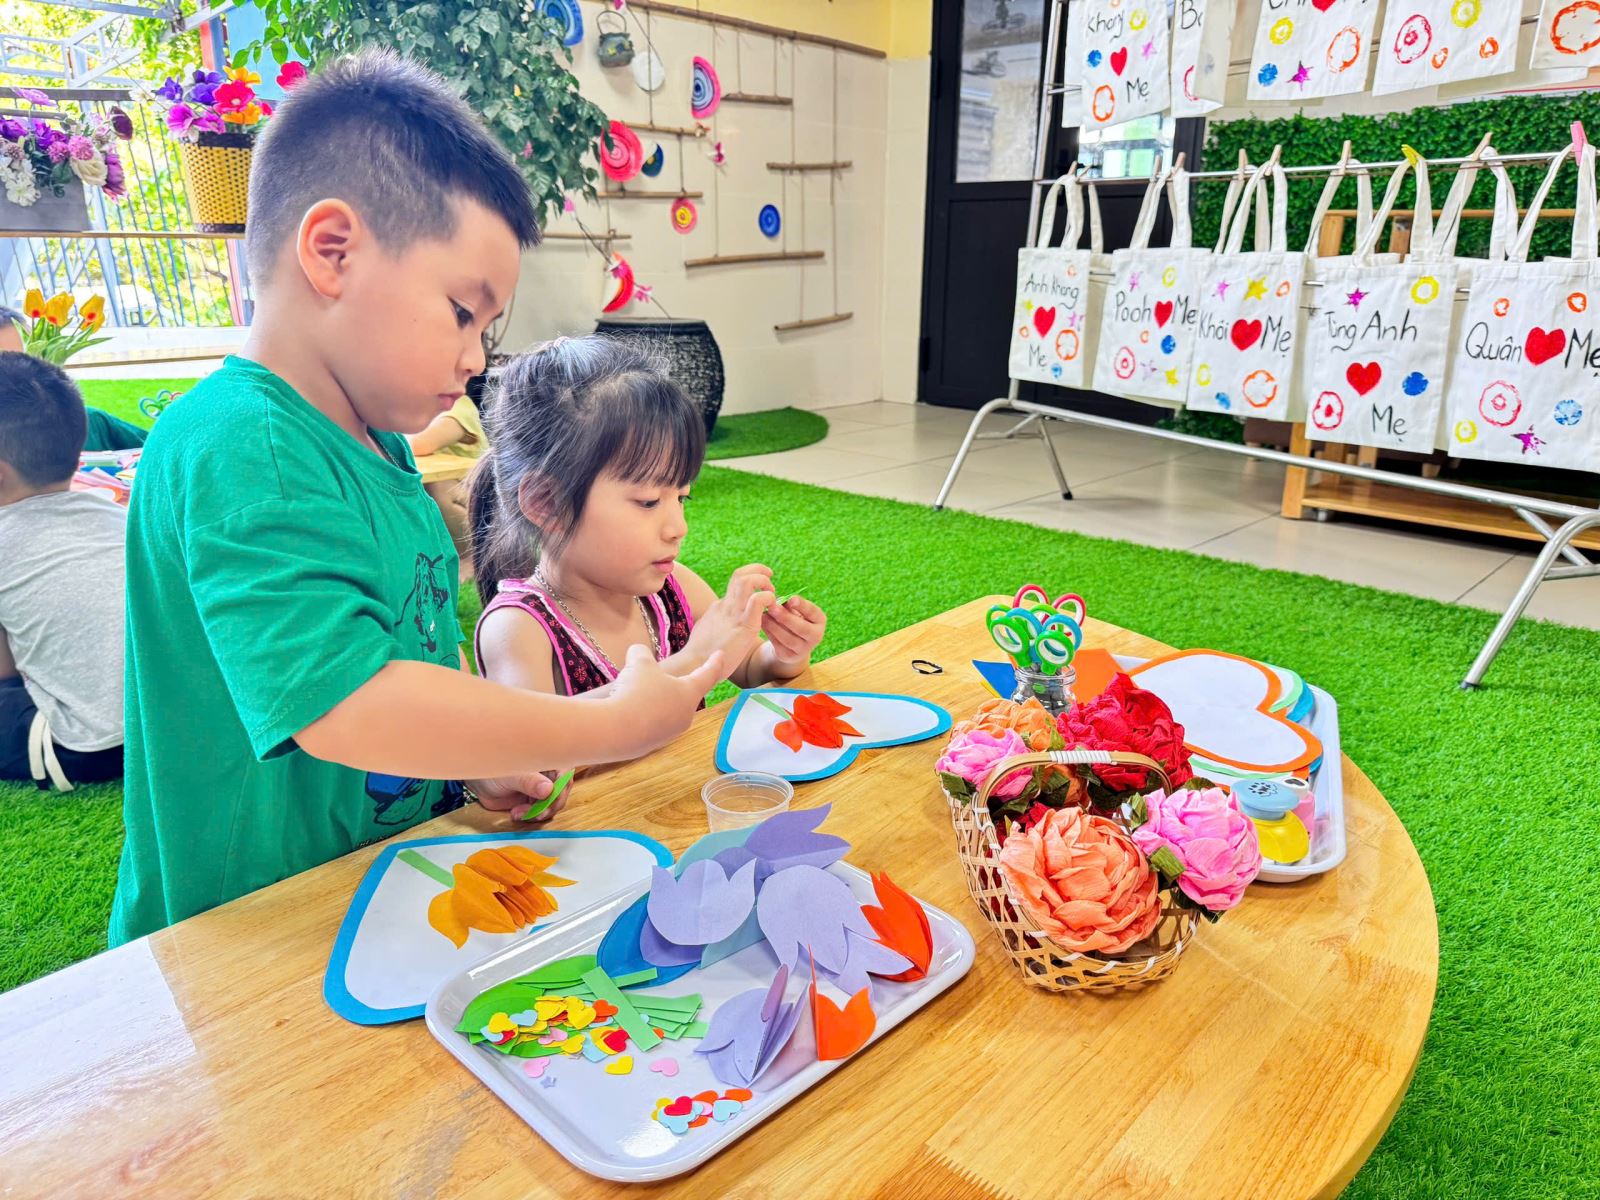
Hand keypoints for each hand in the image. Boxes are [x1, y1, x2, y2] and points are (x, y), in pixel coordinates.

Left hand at [469, 771, 562, 822]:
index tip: (550, 801)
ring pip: (552, 805)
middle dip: (549, 806)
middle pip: (560, 793)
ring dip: (538, 813)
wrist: (479, 782)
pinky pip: (541, 811)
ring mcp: (543, 788)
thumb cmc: (493, 769)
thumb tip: (548, 789)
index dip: (561, 789)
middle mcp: (548, 774)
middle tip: (535, 814)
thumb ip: (529, 782)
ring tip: (518, 813)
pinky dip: (531, 816)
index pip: (564, 775)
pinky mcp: (536, 801)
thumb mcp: (511, 775)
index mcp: (546, 761)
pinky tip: (517, 814)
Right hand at [606, 644, 727, 757]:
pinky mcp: (651, 745)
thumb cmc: (636, 692)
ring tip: (632, 691)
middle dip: (672, 682)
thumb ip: (641, 653)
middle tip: (654, 673)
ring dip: (653, 699)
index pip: (707, 675)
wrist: (614, 730)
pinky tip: (624, 710)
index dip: (714, 663)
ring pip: (664, 709)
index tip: (720, 654)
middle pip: (683, 694)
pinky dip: (640, 715)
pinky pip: (649, 724)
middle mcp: (684, 716)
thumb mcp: (639, 663)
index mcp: (689, 694)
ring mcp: (669, 734)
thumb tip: (638, 654)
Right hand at [677, 564, 775, 674]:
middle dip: (758, 571)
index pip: (736, 584)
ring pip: (747, 580)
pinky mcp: (743, 626)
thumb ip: (715, 626)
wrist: (694, 666)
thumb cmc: (701, 656)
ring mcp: (733, 614)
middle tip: (770, 584)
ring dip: (763, 582)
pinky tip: (771, 609)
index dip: (752, 582)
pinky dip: (768, 598)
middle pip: (740, 574)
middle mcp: (725, 605)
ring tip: (771, 594)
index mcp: (719, 608)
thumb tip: (715, 626)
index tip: (763, 590)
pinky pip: (757, 601)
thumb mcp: (708, 633)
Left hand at [761, 594, 825, 668]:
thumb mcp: (793, 610)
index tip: (790, 598)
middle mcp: (816, 636)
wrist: (790, 642)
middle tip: (772, 607)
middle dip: (785, 617)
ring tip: (763, 615)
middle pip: (802, 628)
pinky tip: (761, 625)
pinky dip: (770, 634)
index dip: (802, 605)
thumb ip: (788, 605)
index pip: (812, 612)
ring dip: (774, 626)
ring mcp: (804, 649)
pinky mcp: (790, 656)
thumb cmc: (792, 619)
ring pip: (789, 639)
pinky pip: (779, 645)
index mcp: (819, 620)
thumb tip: (779, 600)